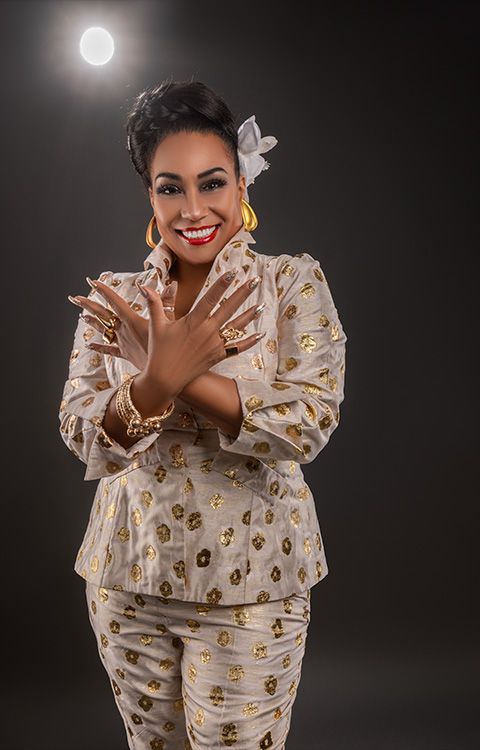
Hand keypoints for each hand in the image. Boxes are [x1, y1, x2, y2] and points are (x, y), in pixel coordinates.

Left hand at [68, 274, 177, 370]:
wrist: (164, 373)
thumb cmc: (167, 348)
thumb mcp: (169, 322)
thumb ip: (166, 301)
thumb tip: (170, 284)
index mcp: (133, 321)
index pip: (115, 302)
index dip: (104, 291)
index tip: (92, 282)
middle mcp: (124, 331)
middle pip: (103, 315)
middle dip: (88, 305)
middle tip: (75, 298)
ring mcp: (123, 343)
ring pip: (103, 330)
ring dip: (91, 322)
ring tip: (81, 316)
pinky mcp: (125, 354)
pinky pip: (109, 350)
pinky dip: (99, 347)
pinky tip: (89, 345)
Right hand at [139, 270, 264, 393]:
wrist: (164, 380)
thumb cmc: (158, 352)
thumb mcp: (156, 326)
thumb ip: (154, 303)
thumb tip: (143, 286)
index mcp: (192, 322)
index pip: (210, 298)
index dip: (222, 284)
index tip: (233, 272)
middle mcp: (206, 332)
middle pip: (228, 308)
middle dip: (242, 293)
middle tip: (255, 280)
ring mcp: (214, 345)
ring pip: (236, 327)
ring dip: (250, 315)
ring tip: (262, 304)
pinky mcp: (217, 356)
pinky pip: (236, 348)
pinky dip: (249, 342)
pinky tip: (260, 334)